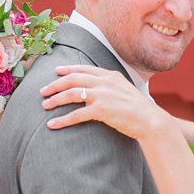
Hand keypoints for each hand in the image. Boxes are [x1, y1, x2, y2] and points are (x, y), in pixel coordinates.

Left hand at [38, 65, 167, 140]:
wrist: (151, 121)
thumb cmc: (139, 109)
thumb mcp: (125, 90)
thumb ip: (111, 85)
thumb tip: (98, 87)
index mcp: (110, 76)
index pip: (84, 69)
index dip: (68, 69)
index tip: (56, 71)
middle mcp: (105, 82)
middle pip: (73, 79)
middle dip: (55, 84)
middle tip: (42, 91)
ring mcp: (103, 95)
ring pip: (71, 94)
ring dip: (55, 100)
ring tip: (45, 106)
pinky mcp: (101, 110)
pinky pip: (76, 114)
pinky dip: (62, 120)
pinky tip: (52, 125)